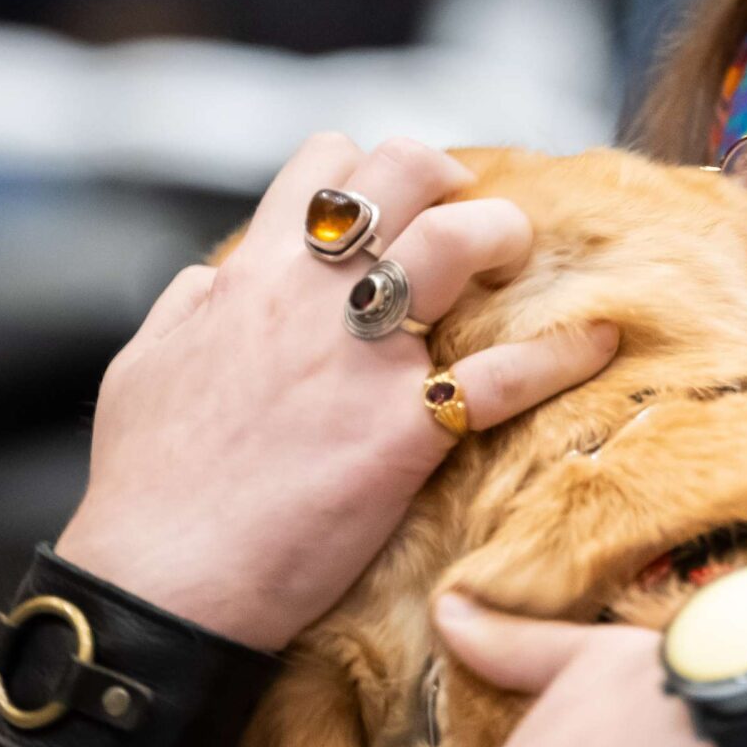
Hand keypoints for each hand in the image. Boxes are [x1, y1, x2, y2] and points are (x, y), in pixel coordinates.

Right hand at [55, 134, 619, 649]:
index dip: (371, 170)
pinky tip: (599, 341)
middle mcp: (313, 300)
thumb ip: (191, 308)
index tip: (397, 206)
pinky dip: (563, 353)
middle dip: (452, 181)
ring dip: (505, 235)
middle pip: (404, 174)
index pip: (324, 165)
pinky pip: (507, 373)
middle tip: (473, 220)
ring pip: (460, 241)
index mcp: (250, 277)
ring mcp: (365, 360)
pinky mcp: (407, 431)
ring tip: (520, 261)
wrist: (165, 581)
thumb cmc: (149, 487)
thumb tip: (216, 276)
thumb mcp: (146, 367)